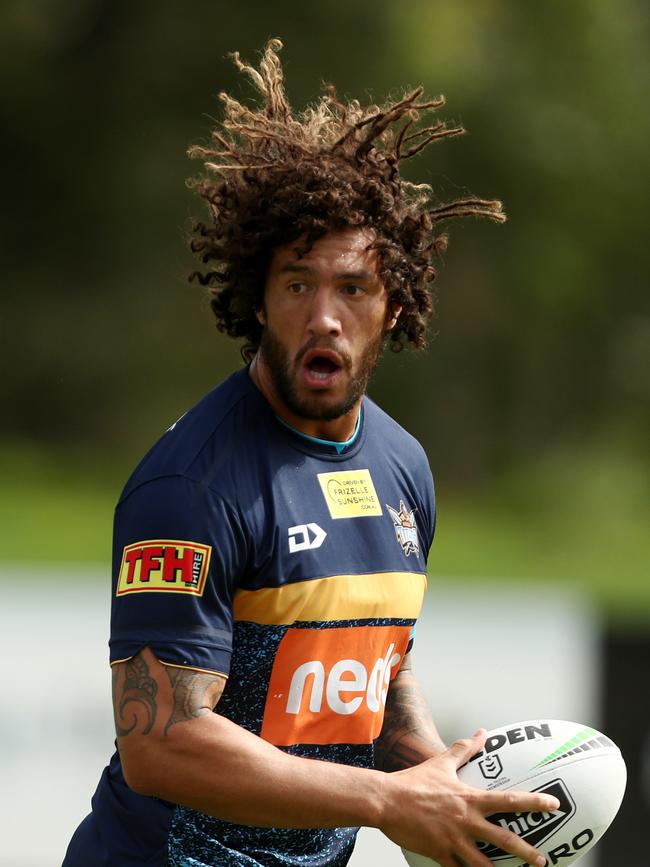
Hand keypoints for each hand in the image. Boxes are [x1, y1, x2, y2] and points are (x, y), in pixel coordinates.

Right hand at [379, 729, 555, 866]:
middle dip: (527, 852)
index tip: (554, 805)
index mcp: (469, 799)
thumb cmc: (414, 782)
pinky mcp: (440, 855)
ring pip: (484, 864)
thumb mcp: (441, 763)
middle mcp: (466, 822)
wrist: (386, 801)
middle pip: (504, 839)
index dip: (534, 802)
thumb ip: (465, 749)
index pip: (509, 800)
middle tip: (543, 861)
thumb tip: (482, 732)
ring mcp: (454, 841)